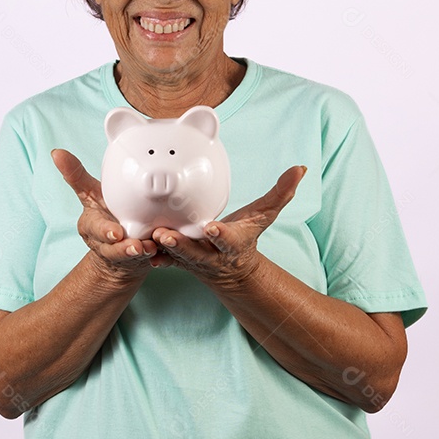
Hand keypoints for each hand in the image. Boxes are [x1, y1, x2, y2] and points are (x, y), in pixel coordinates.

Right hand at [51, 149, 169, 280]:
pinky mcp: (138, 261)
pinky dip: (155, 257)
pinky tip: (161, 252)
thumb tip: (56, 153)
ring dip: (140, 253)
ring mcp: (122, 255)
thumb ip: (75, 175)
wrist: (115, 247)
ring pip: (129, 257)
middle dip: (123, 248)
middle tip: (136, 246)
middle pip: (112, 248)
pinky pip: (147, 260)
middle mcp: (105, 243)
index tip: (115, 233)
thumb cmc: (104, 215)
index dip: (105, 231)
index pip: (95, 228)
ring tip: (150, 248)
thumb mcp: (90, 194)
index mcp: (91, 225)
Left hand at [150, 165, 307, 286]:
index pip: (228, 240)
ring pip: (175, 256)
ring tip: (151, 236)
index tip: (211, 227)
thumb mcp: (264, 216)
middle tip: (167, 234)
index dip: (221, 235)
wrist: (231, 270)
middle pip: (196, 252)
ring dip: (163, 248)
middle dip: (182, 245)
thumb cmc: (246, 235)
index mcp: (232, 244)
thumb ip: (281, 193)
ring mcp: (192, 261)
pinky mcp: (177, 261)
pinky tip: (138, 247)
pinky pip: (163, 259)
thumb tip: (300, 169)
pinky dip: (152, 255)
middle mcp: (211, 255)